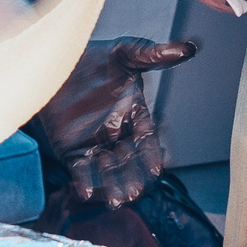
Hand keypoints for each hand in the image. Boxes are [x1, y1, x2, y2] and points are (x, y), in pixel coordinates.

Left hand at [29, 36, 198, 207]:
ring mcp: (94, 142)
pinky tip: (86, 191)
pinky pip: (80, 168)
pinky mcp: (71, 148)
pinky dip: (83, 180)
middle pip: (129, 160)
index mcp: (134, 114)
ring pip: (107, 169)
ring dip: (112, 185)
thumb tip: (190, 47)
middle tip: (135, 192)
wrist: (55, 61)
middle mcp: (117, 132)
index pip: (147, 138)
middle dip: (132, 177)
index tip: (157, 169)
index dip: (152, 154)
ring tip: (117, 200)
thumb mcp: (126, 53)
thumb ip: (155, 55)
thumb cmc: (94, 56)